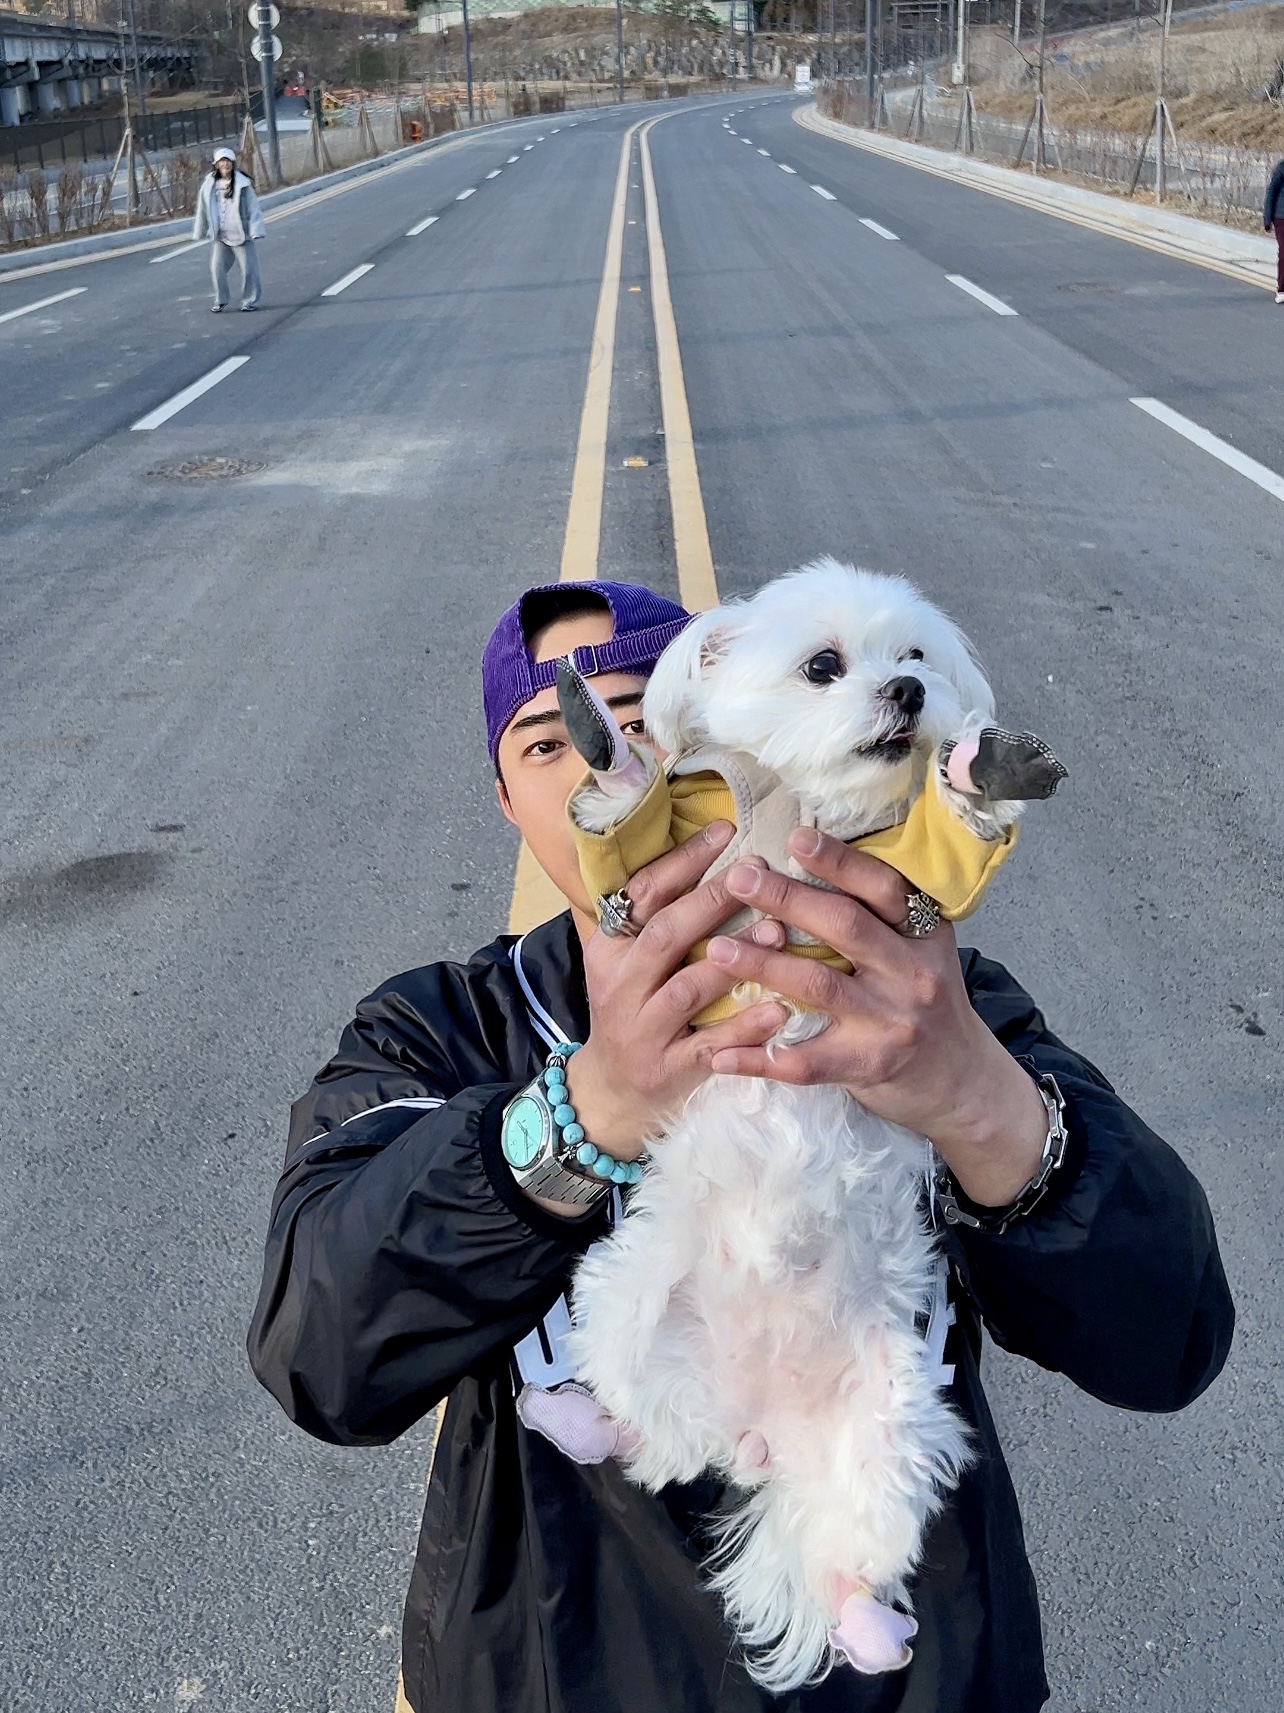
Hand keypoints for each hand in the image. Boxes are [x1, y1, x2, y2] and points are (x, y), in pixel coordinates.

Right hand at [563, 824, 786, 1166]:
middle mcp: (621, 984)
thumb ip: (659, 915)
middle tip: (759, 871)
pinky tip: (780, 1010)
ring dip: (734, 960)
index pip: (642, 894)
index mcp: (610, 948)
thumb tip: (715, 850)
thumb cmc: (634, 1009)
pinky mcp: (668, 1069)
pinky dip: (744, 1028)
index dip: (683, 860)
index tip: (727, 829)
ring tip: (776, 933)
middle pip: (665, 934)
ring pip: (687, 989)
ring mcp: (643, 1029)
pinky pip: (709, 1047)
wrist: (610, 1091)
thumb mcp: (628, 960)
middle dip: (712, 900)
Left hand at [703, 829, 1048, 1207]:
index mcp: (923, 934)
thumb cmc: (925, 1003)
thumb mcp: (921, 949)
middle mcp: (912, 973)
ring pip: (819, 985)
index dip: (840, 861)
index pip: (883, 888)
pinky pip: (806, 1061)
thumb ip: (878, 915)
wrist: (962, 1083)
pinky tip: (718, 1053)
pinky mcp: (869, 1066)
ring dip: (763, 965)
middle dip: (787, 898)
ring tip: (716, 949)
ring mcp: (891, 1021)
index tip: (795, 836)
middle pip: (845, 926)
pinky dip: (759, 1057)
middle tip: (738, 877)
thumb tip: (809, 856)